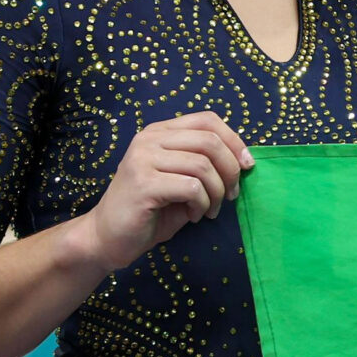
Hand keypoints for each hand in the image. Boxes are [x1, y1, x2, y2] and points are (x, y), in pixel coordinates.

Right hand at [73, 112, 251, 272]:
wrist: (109, 237)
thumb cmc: (153, 209)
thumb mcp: (183, 178)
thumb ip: (207, 163)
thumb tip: (245, 159)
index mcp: (160, 132)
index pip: (207, 120)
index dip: (234, 141)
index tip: (247, 166)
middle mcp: (148, 139)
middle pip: (210, 141)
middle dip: (231, 171)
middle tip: (231, 195)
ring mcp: (142, 159)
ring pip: (203, 166)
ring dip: (217, 193)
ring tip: (210, 210)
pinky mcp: (143, 183)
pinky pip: (192, 187)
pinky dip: (202, 204)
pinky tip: (194, 215)